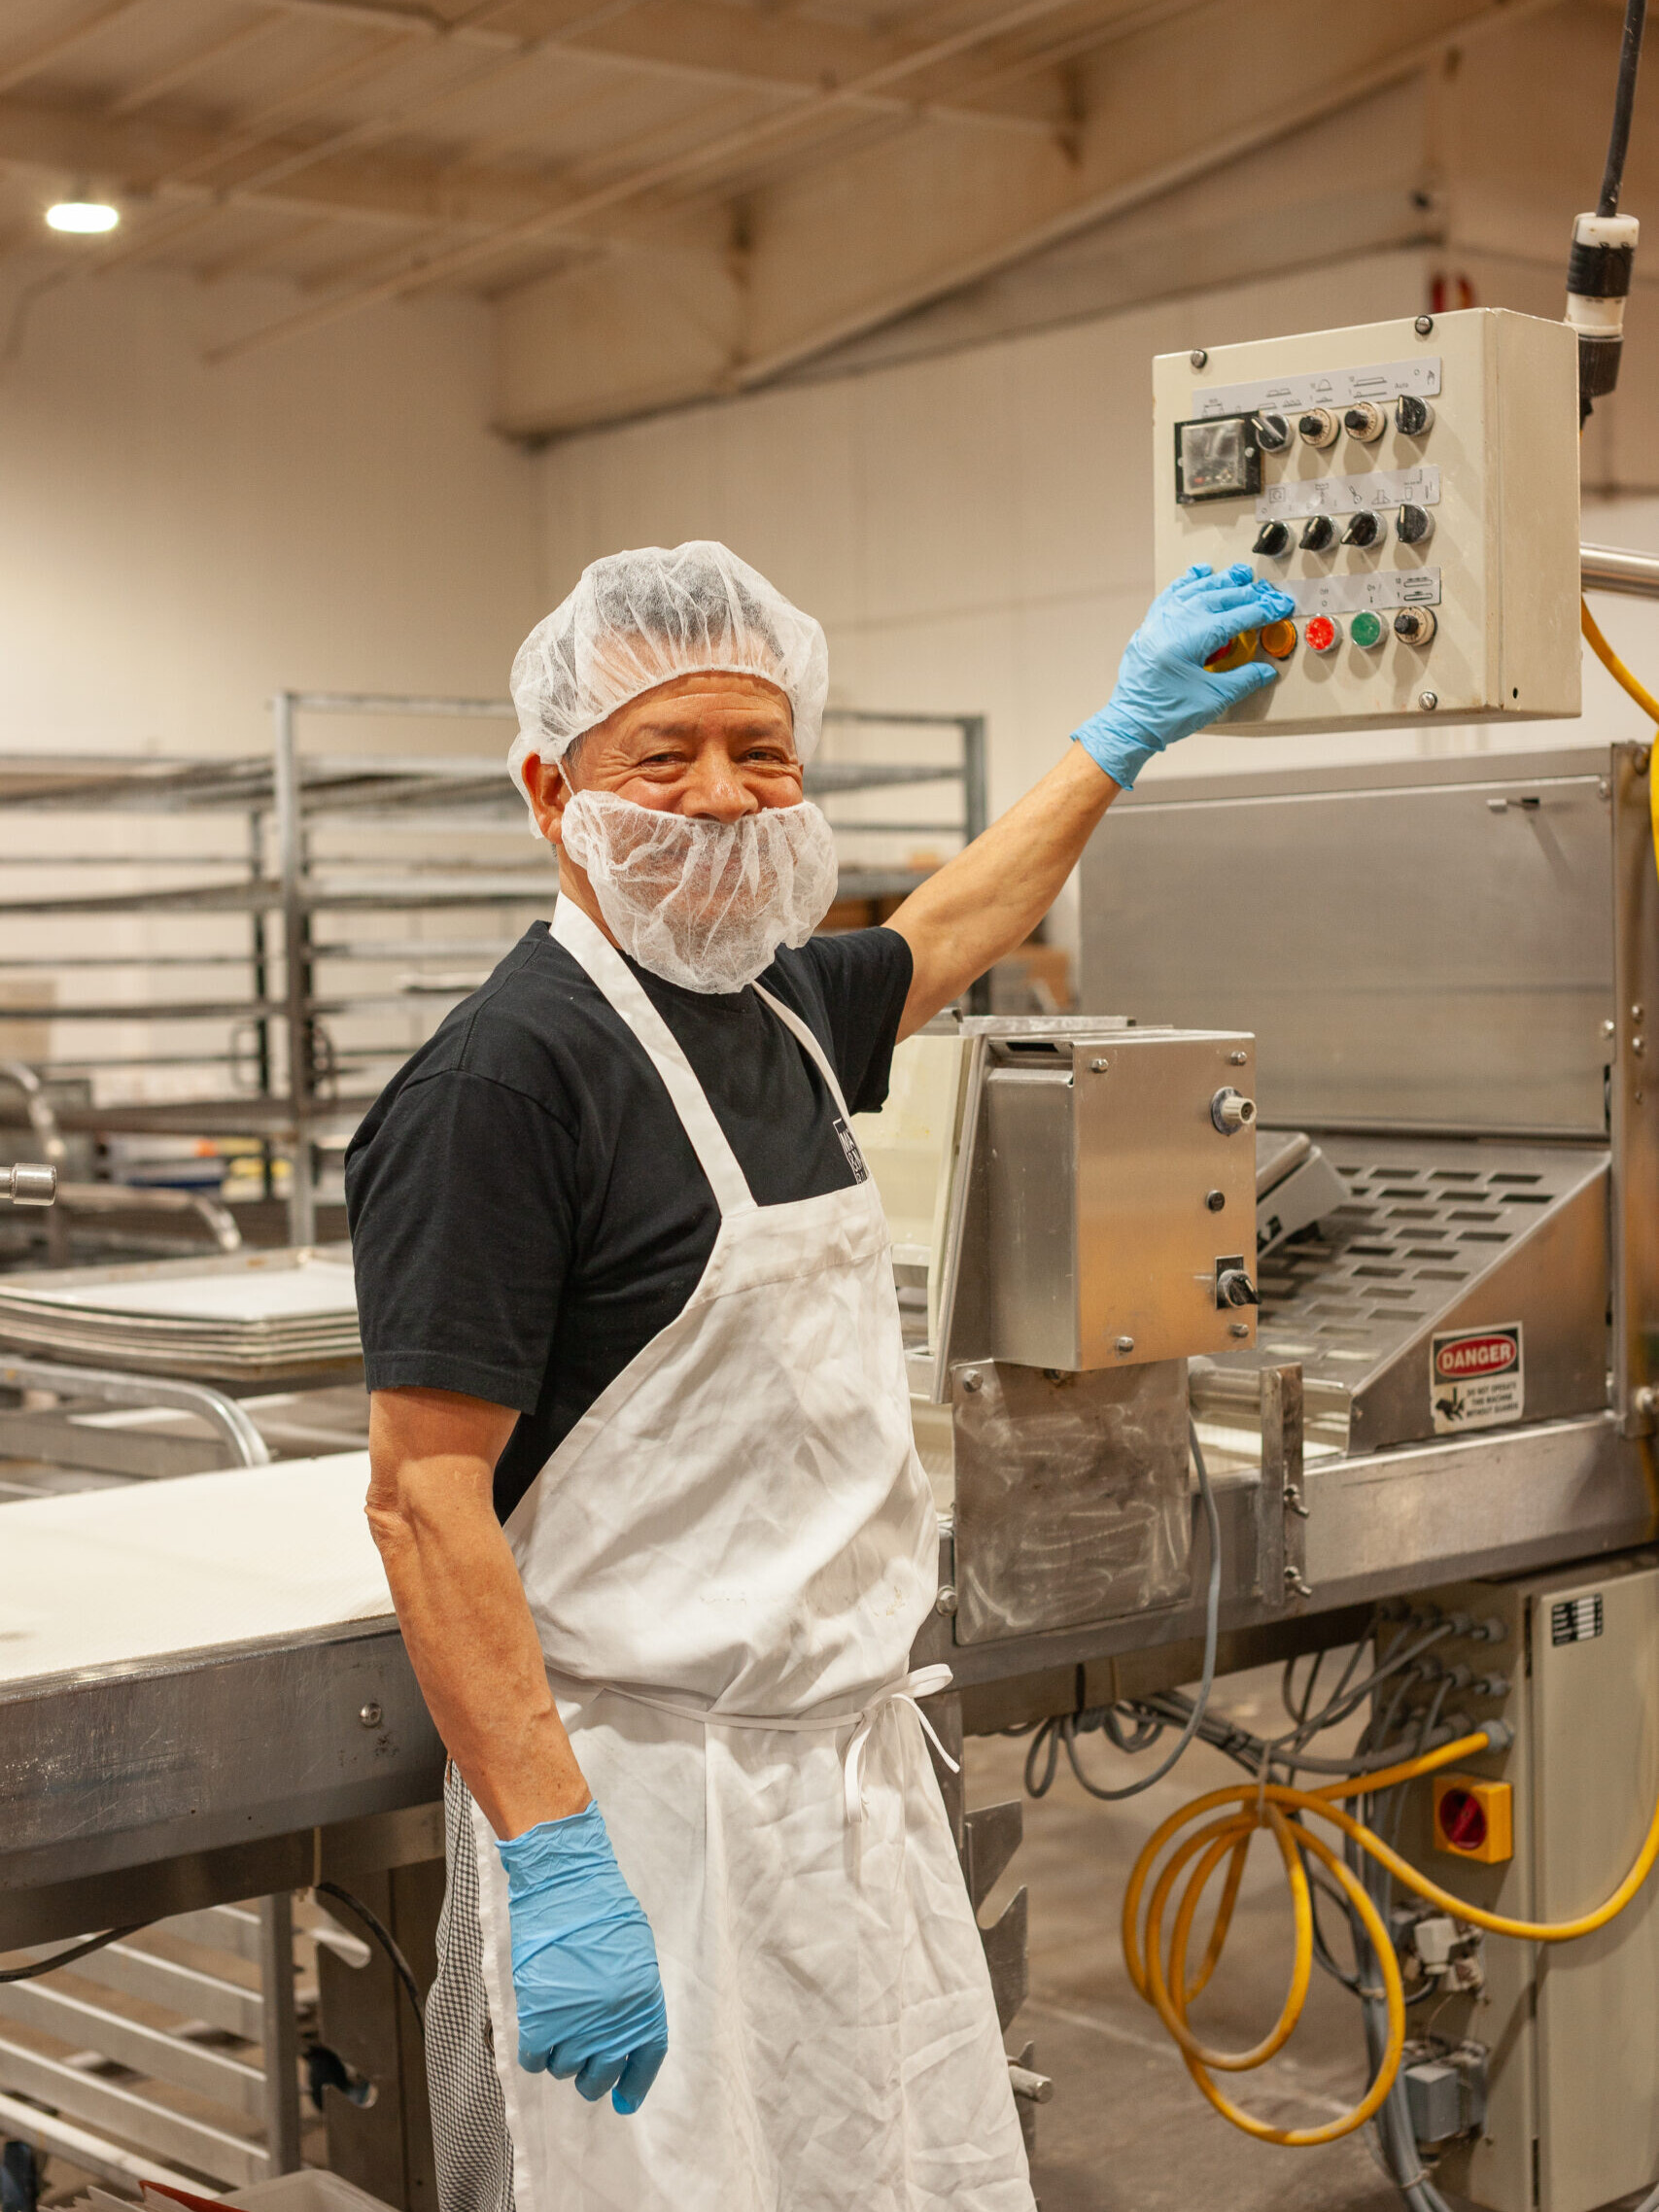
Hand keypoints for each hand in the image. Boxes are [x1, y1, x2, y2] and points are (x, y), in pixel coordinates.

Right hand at [498, 1801, 668, 2114]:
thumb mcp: (634, 1956)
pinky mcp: (542, 2021)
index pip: (644, 2063)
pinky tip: (537, 2026)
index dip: (632, 2086)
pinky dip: (534, 2050)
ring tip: (557, 2019)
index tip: (623, 2101)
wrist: (566, 1886)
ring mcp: (578, 2027)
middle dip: (589, 2075)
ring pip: (564, 2070)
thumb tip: (618, 2032)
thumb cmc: (601, 1909)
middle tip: (578, 2056)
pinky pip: (535, 2060)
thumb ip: (631, 1997)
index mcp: (645, 2006)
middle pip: (599, 2078)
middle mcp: (615, 2025)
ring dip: (560, 2053)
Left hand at [1073, 564, 1295, 788]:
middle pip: (1216, 598)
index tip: (1279, 605)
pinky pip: (1170, 596)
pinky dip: (1186, 583)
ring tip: (1239, 574)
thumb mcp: (1213, 699)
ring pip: (1193, 591)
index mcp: (1189, 639)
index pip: (1235, 617)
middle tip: (1266, 590)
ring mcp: (1158, 623)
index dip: (1262, 610)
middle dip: (1245, 593)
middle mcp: (1172, 624)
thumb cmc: (1166, 714)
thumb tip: (1266, 671)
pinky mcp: (1149, 628)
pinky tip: (1198, 574)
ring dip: (1219, 582)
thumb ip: (1243, 680)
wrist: (1131, 724)